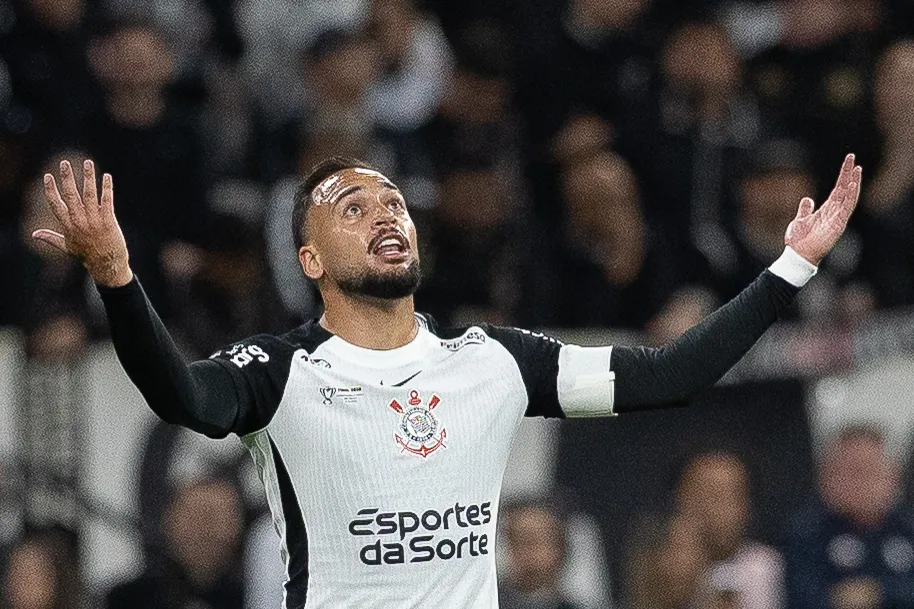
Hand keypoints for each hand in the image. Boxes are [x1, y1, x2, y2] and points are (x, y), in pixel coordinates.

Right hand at [31, 159, 132, 286]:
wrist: (107, 265)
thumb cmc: (86, 255)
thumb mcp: (66, 247)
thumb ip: (50, 238)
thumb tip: (33, 235)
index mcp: (67, 226)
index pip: (55, 204)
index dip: (50, 190)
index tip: (47, 176)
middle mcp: (79, 222)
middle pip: (71, 196)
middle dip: (67, 178)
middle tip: (64, 163)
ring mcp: (94, 221)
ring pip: (89, 195)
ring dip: (88, 177)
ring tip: (88, 162)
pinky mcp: (109, 221)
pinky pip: (107, 201)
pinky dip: (106, 188)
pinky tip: (106, 176)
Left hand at [785, 153, 861, 265]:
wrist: (798, 255)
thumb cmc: (799, 241)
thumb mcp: (800, 220)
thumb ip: (805, 209)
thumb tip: (807, 199)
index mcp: (827, 209)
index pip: (838, 189)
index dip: (843, 175)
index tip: (849, 161)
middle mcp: (835, 212)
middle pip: (845, 189)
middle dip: (849, 173)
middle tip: (852, 158)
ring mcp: (838, 218)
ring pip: (849, 196)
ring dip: (853, 182)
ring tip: (857, 168)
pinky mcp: (838, 224)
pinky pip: (846, 207)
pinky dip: (851, 196)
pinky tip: (852, 184)